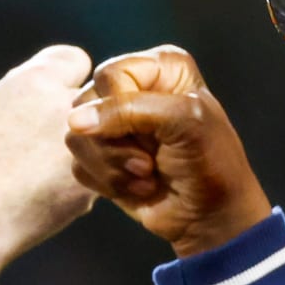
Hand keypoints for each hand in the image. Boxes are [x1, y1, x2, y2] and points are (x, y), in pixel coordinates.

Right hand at [0, 44, 96, 263]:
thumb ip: (29, 90)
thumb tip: (55, 85)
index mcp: (36, 81)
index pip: (76, 60)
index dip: (68, 80)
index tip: (54, 99)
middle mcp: (66, 107)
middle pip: (95, 100)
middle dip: (86, 116)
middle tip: (49, 143)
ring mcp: (85, 148)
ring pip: (103, 140)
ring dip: (91, 151)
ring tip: (44, 174)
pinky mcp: (92, 186)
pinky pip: (99, 176)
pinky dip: (81, 184)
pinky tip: (48, 196)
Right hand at [66, 44, 270, 255]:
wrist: (210, 216)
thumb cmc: (211, 163)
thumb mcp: (183, 122)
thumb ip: (128, 111)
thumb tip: (74, 121)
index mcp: (159, 68)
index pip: (109, 75)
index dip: (121, 109)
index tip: (153, 134)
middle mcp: (132, 89)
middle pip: (84, 104)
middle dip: (115, 142)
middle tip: (148, 161)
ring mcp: (113, 125)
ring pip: (76, 137)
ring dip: (113, 166)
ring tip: (147, 175)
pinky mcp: (101, 157)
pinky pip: (78, 164)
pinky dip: (108, 182)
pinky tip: (138, 187)